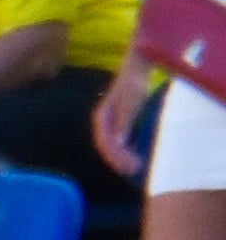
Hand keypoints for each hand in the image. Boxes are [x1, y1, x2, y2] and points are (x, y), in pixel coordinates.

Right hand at [95, 57, 154, 177]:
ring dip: (123, 158)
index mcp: (101, 119)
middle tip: (135, 171)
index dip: (116, 157)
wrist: (138, 68)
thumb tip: (118, 143)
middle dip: (120, 161)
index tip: (129, 166)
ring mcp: (111, 125)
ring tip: (137, 168)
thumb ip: (125, 120)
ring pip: (114, 146)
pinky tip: (138, 155)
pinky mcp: (121, 124)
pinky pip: (121, 142)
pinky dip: (128, 150)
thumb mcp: (131, 100)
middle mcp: (103, 124)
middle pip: (108, 147)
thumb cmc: (134, 82)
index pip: (105, 143)